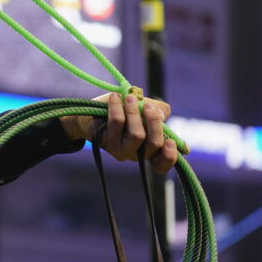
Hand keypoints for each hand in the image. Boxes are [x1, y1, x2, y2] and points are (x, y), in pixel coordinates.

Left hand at [61, 92, 178, 173]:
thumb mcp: (143, 105)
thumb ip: (157, 109)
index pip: (161, 164)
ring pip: (137, 135)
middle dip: (154, 121)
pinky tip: (114, 97)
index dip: (170, 156)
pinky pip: (117, 123)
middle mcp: (136, 154)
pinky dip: (118, 107)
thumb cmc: (122, 109)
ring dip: (135, 112)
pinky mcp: (107, 143)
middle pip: (153, 144)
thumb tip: (163, 113)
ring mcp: (121, 151)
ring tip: (129, 98)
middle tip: (148, 105)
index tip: (172, 141)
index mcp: (149, 148)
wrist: (90, 113)